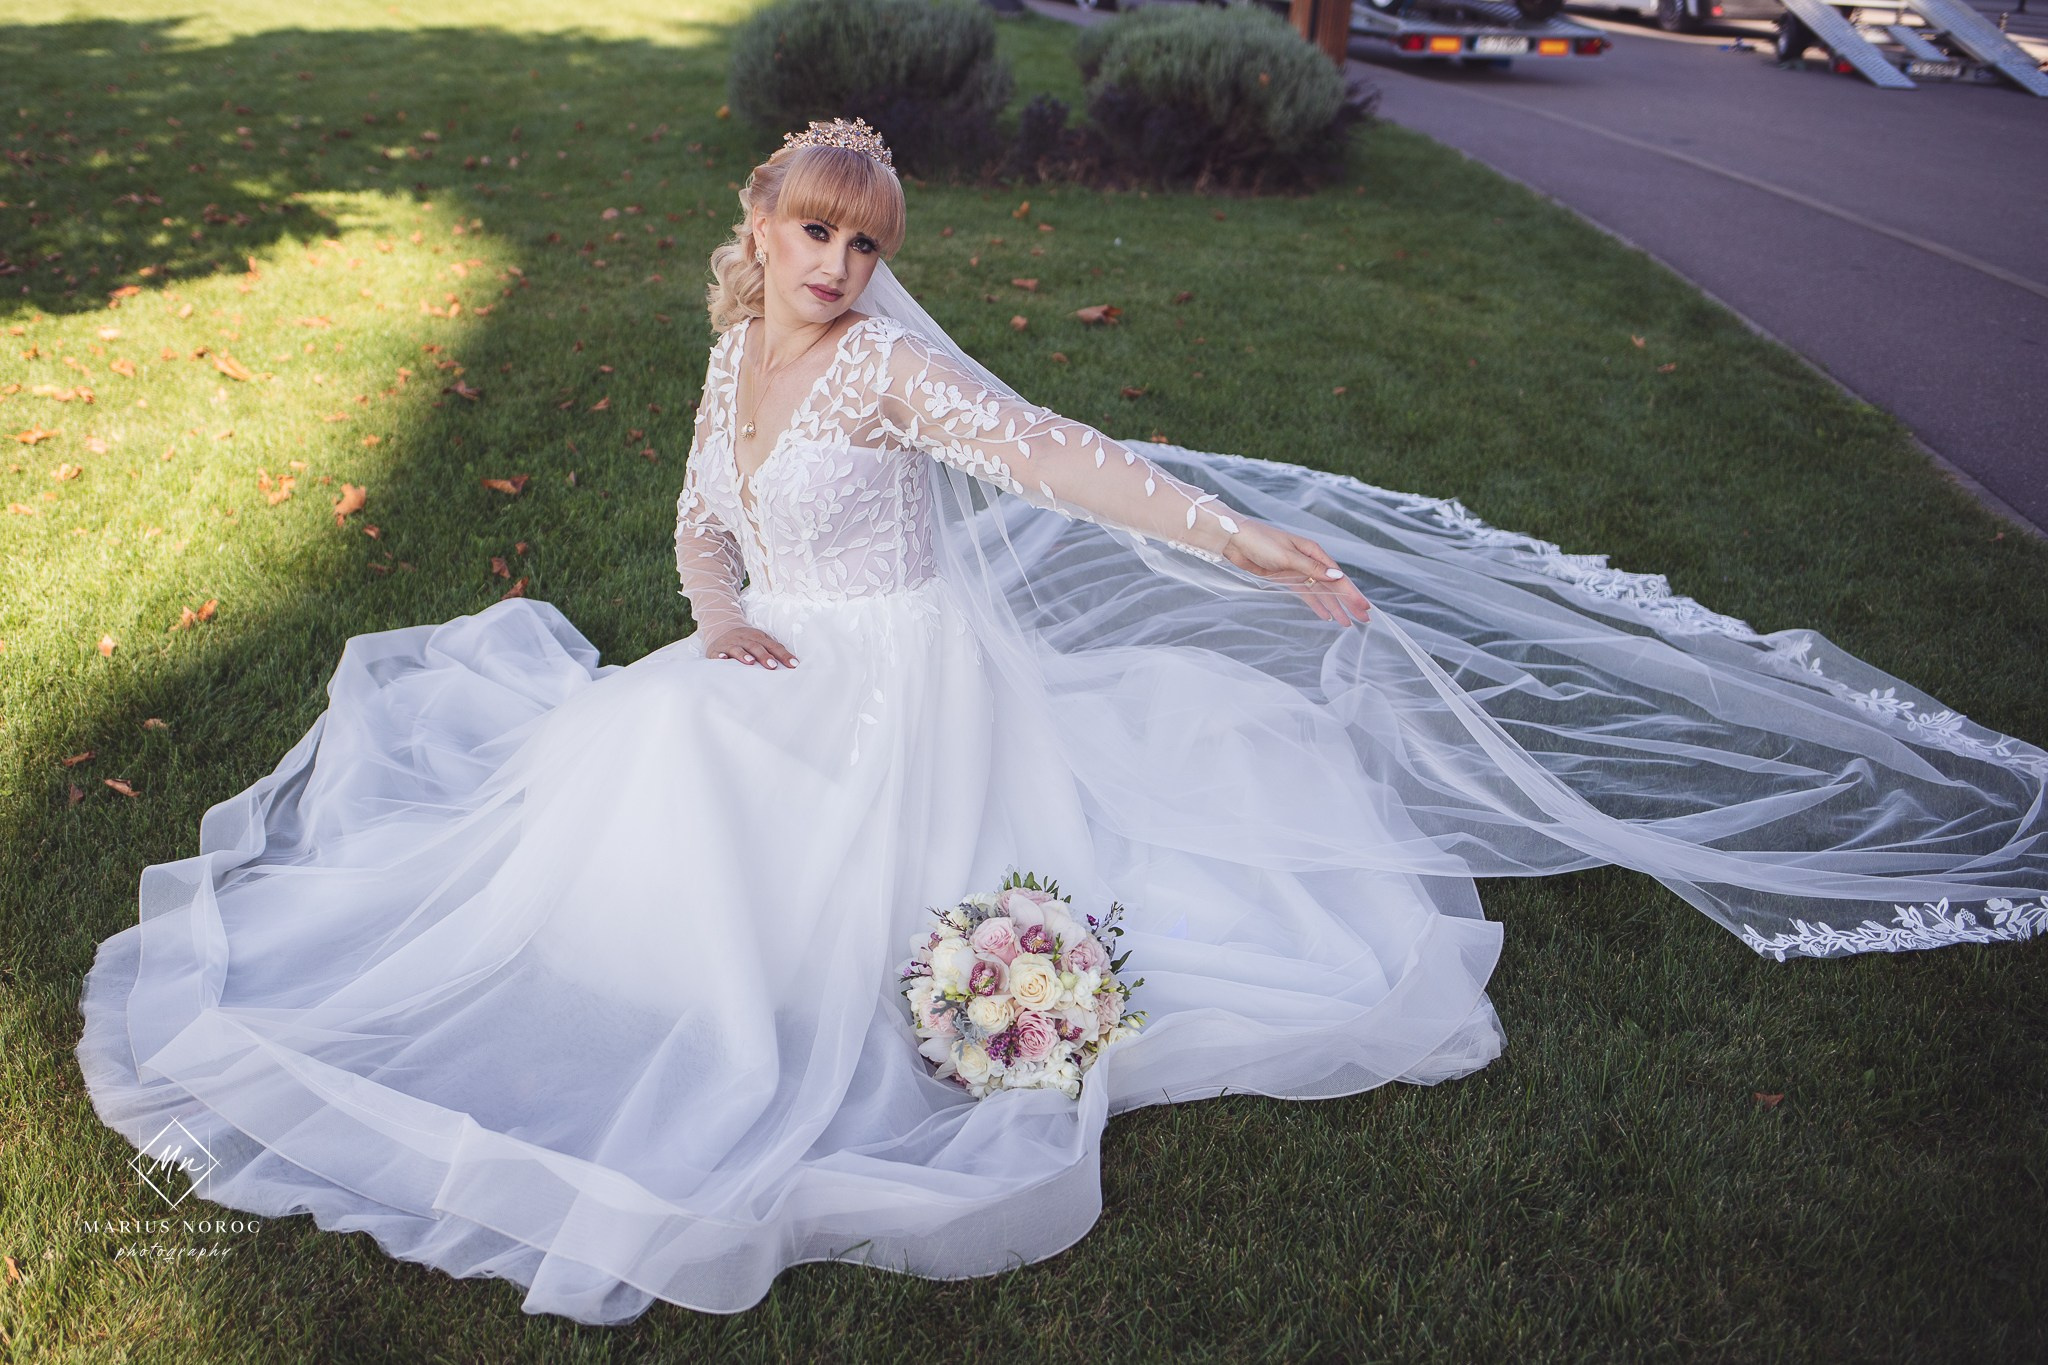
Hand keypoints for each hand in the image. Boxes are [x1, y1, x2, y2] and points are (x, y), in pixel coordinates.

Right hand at [703, 625, 798, 668]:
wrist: (720, 630)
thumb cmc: (746, 641)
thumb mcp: (760, 642)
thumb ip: (774, 650)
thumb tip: (793, 663)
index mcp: (758, 637)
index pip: (773, 646)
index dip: (783, 655)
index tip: (793, 665)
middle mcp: (745, 639)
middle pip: (756, 646)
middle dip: (764, 656)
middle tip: (773, 666)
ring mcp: (730, 644)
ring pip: (738, 648)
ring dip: (744, 655)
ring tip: (750, 662)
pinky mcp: (716, 650)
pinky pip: (718, 653)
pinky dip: (720, 655)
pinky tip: (723, 659)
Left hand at [1220, 519, 1371, 626]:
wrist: (1235, 540)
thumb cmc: (1261, 542)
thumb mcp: (1288, 556)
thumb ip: (1312, 569)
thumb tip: (1338, 576)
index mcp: (1313, 553)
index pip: (1338, 577)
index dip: (1352, 593)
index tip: (1364, 608)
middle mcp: (1309, 562)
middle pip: (1333, 586)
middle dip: (1348, 603)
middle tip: (1363, 620)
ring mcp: (1297, 571)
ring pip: (1321, 593)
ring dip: (1334, 607)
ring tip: (1346, 623)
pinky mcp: (1285, 578)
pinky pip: (1305, 594)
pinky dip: (1316, 605)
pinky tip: (1325, 616)